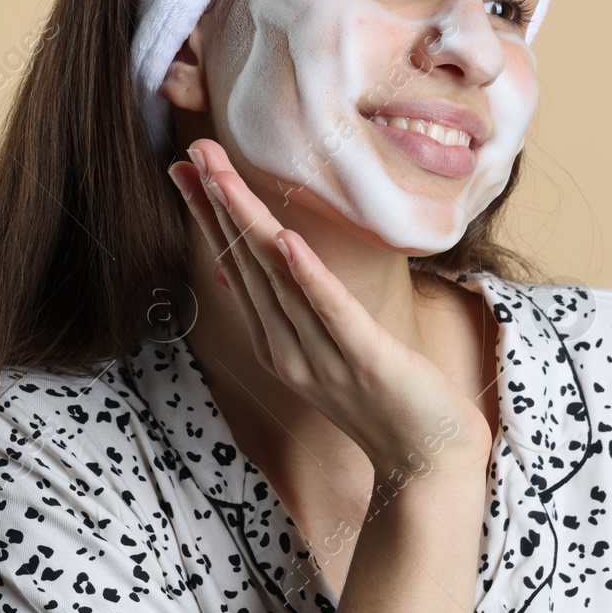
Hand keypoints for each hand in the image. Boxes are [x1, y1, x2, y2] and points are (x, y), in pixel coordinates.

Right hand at [167, 139, 492, 481]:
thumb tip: (268, 254)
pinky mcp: (366, 360)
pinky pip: (332, 312)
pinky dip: (308, 276)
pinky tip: (287, 241)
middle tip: (191, 152)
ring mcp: (322, 357)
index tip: (184, 169)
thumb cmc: (386, 397)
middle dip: (217, 205)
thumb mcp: (329, 346)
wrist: (428, 460)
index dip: (209, 215)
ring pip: (277, 280)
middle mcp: (288, 348)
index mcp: (277, 341)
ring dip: (249, 224)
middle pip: (246, 264)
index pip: (235, 266)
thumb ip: (296, 305)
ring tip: (223, 178)